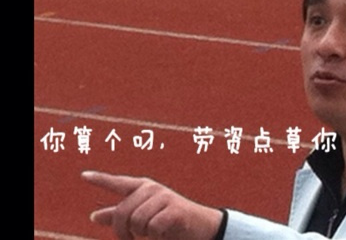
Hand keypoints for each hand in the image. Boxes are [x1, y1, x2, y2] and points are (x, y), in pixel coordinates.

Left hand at [82, 171, 222, 239]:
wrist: (199, 227)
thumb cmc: (168, 222)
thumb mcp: (142, 217)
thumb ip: (120, 215)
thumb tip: (94, 216)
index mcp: (142, 188)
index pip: (118, 183)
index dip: (100, 180)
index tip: (83, 176)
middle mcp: (151, 189)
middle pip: (122, 213)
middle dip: (124, 232)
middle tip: (131, 239)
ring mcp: (163, 196)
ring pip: (137, 221)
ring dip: (144, 234)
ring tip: (155, 231)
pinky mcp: (174, 208)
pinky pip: (153, 226)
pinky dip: (157, 234)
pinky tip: (166, 230)